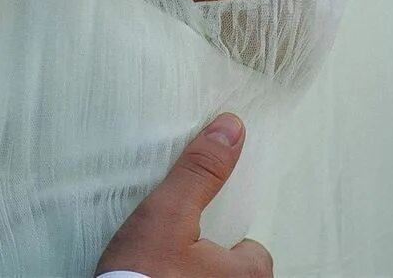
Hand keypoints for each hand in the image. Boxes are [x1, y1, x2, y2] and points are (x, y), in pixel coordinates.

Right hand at [94, 114, 272, 277]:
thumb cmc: (141, 276)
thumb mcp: (168, 212)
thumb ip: (199, 172)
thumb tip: (230, 129)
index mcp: (250, 275)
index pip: (250, 249)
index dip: (215, 240)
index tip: (187, 241)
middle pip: (234, 272)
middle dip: (206, 265)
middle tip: (169, 260)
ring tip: (159, 275)